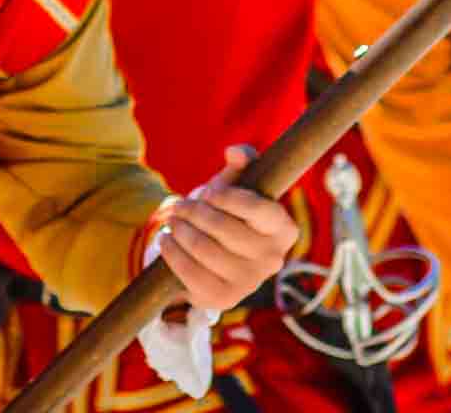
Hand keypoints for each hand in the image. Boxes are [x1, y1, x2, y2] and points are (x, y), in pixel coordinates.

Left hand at [159, 146, 298, 310]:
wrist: (217, 257)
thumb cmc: (231, 213)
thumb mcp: (239, 185)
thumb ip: (242, 162)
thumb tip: (234, 152)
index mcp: (284, 229)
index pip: (260, 210)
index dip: (230, 198)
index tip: (210, 193)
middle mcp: (273, 259)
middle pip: (227, 230)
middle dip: (196, 213)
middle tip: (180, 206)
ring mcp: (250, 282)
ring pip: (206, 251)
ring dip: (182, 231)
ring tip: (172, 221)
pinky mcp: (224, 298)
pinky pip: (192, 274)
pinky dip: (174, 254)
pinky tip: (166, 241)